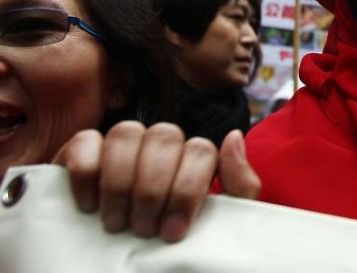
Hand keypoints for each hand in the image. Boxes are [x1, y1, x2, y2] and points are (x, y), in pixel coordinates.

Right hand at [52, 121, 260, 242]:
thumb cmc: (176, 247)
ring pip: (127, 132)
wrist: (127, 268)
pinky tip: (89, 206)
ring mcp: (121, 145)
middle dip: (153, 188)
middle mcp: (160, 146)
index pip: (200, 150)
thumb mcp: (217, 225)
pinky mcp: (82, 151)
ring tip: (116, 223)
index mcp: (193, 159)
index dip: (187, 190)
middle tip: (143, 230)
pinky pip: (86, 141)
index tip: (173, 233)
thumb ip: (239, 185)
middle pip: (165, 137)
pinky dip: (87, 171)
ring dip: (121, 181)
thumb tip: (232, 137)